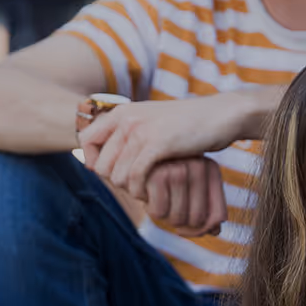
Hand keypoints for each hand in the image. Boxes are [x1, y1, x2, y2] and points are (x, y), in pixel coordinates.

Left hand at [79, 96, 249, 199]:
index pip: (85, 141)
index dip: (95, 163)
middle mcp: (126, 119)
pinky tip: (152, 192)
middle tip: (136, 186)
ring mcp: (141, 131)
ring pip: (116, 176)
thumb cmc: (187, 125)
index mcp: (122, 113)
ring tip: (146, 189)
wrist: (219, 115)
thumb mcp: (152, 124)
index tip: (115, 172)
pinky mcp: (157, 144)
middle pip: (101, 166)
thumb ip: (128, 135)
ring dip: (131, 190)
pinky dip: (141, 191)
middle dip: (116, 183)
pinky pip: (135, 177)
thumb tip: (104, 159)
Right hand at [143, 156, 226, 236]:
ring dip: (164, 217)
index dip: (202, 230)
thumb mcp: (186, 192)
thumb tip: (215, 231)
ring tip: (156, 198)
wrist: (131, 155)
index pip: (217, 215)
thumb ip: (207, 212)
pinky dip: (150, 209)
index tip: (186, 229)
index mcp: (210, 169)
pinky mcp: (155, 173)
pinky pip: (158, 212)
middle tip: (167, 212)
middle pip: (197, 220)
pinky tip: (145, 192)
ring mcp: (177, 167)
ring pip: (177, 218)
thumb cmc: (161, 179)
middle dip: (181, 225)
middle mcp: (198, 164)